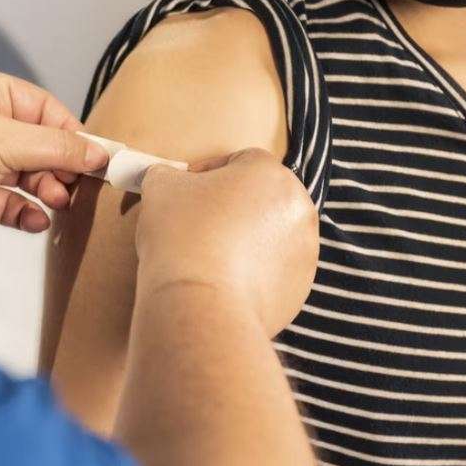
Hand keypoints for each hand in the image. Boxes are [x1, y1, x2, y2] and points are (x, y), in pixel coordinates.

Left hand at [0, 71, 108, 258]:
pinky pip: (7, 203)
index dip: (71, 133)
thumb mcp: (1, 140)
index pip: (42, 108)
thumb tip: (97, 152)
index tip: (98, 157)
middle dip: (60, 165)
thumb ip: (55, 147)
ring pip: (24, 174)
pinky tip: (39, 220)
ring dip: (45, 189)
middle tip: (79, 186)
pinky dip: (25, 212)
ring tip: (58, 202)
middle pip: (36, 143)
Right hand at [134, 148, 318, 335]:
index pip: (239, 161)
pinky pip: (274, 270)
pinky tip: (222, 279)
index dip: (208, 173)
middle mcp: (298, 208)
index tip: (186, 192)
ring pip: (269, 234)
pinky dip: (252, 271)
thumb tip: (168, 180)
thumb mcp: (161, 187)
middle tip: (198, 223)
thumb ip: (168, 174)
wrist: (200, 304)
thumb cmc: (183, 237)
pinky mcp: (299, 287)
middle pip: (260, 197)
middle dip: (231, 206)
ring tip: (208, 254)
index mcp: (271, 173)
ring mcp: (304, 250)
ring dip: (244, 238)